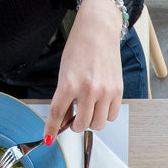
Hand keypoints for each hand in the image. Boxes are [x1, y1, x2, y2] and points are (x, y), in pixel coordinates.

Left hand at [45, 0, 124, 135]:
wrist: (99, 31)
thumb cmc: (79, 47)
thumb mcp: (65, 73)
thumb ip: (64, 97)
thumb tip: (64, 119)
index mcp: (70, 83)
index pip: (57, 114)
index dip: (52, 128)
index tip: (49, 137)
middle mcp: (88, 90)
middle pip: (81, 125)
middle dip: (75, 125)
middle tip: (74, 119)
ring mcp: (105, 91)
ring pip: (98, 124)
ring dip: (91, 122)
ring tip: (88, 111)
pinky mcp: (118, 91)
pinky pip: (111, 116)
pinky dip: (104, 115)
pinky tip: (100, 106)